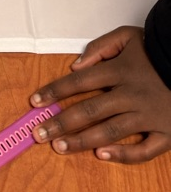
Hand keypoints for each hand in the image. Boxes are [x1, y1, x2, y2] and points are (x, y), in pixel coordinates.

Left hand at [30, 25, 170, 162]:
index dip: (54, 92)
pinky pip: (144, 150)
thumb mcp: (127, 36)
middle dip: (61, 123)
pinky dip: (123, 155)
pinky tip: (102, 155)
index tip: (34, 101)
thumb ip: (99, 47)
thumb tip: (75, 65)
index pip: (78, 82)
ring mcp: (148, 116)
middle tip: (39, 133)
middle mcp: (130, 95)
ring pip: (110, 131)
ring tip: (59, 147)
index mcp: (119, 71)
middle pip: (89, 110)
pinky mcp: (165, 133)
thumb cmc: (157, 49)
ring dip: (82, 141)